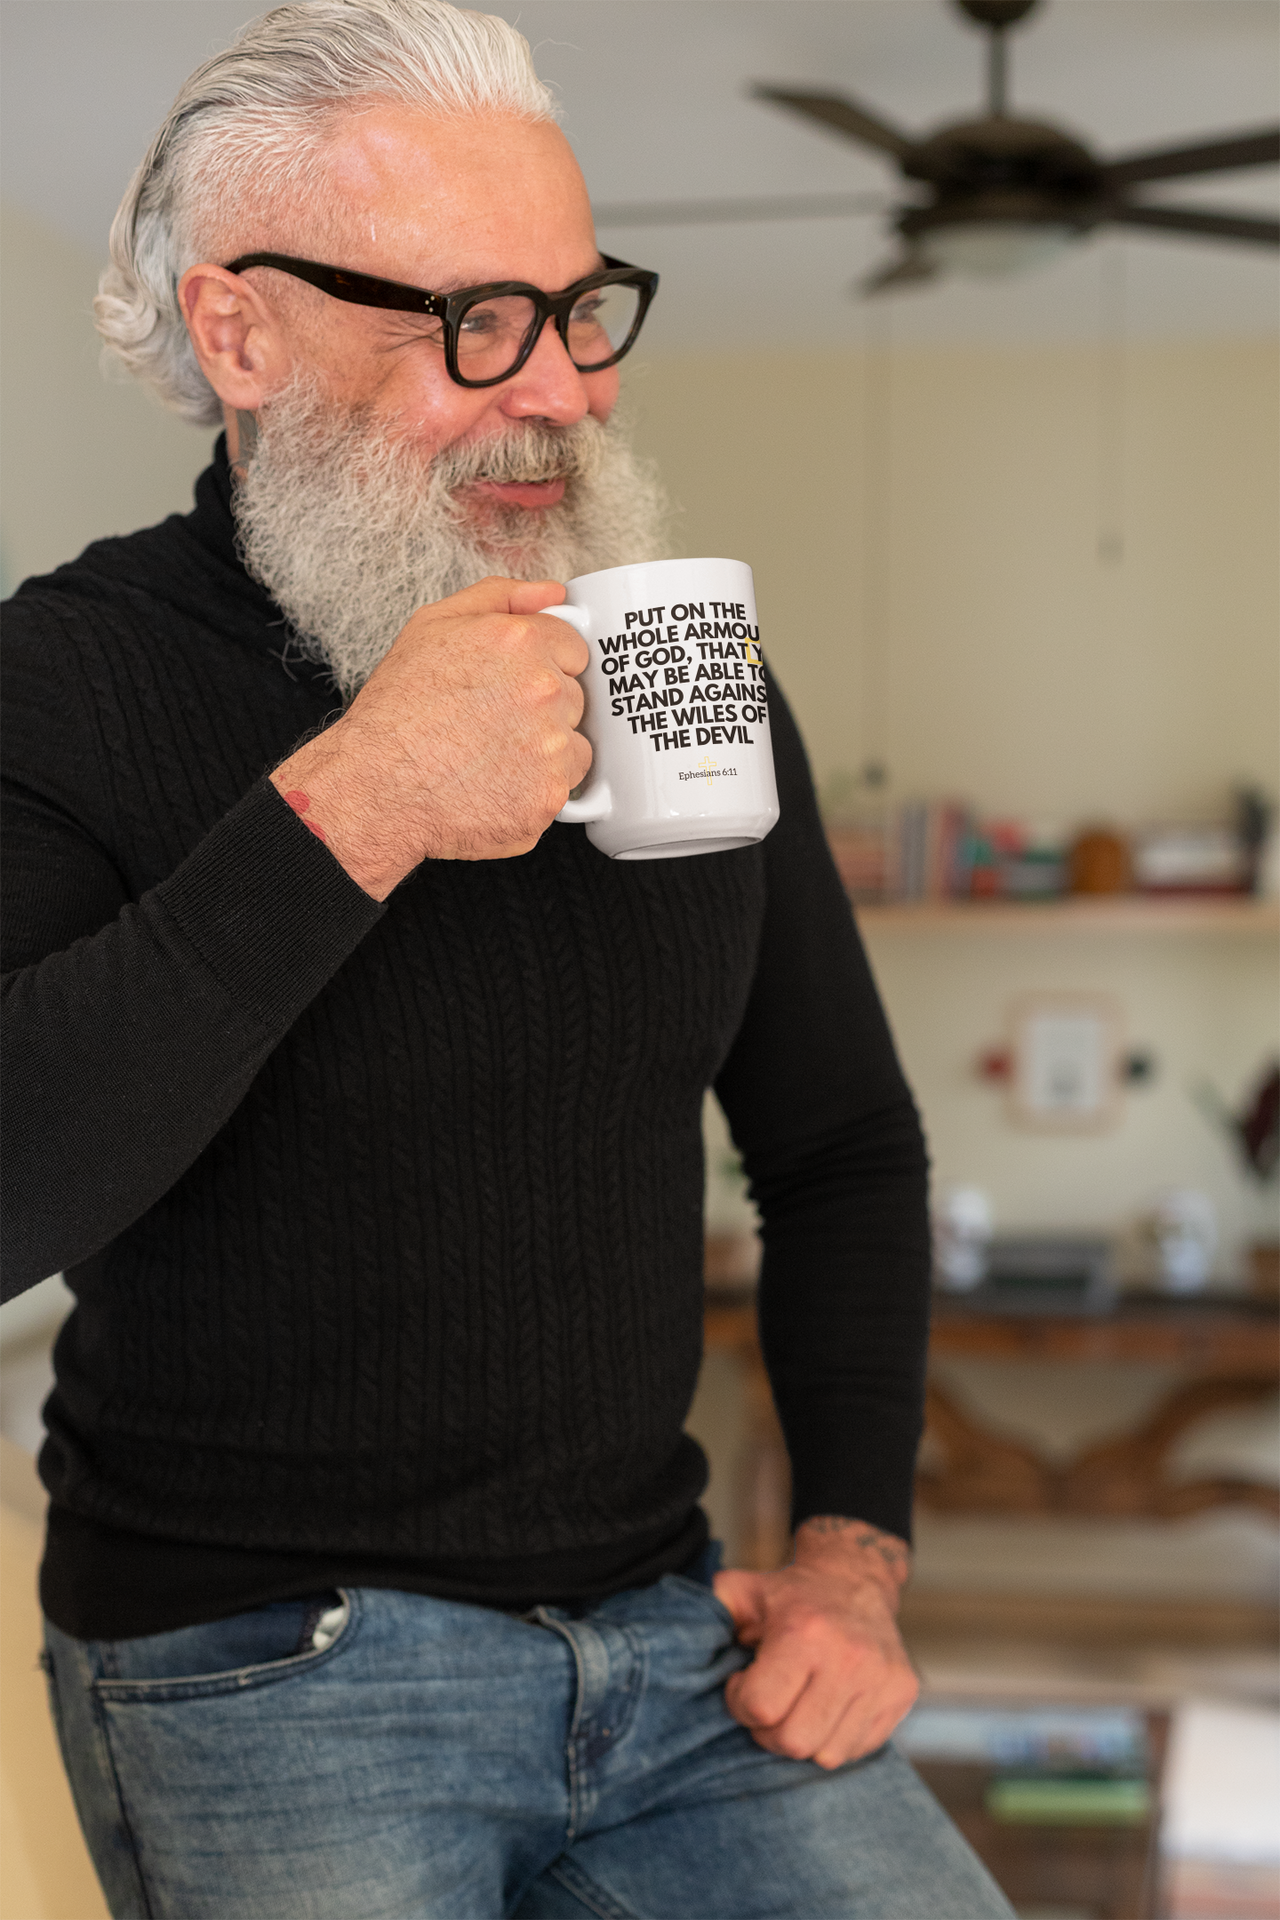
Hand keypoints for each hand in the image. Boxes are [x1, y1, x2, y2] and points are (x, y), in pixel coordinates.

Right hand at [269, 577, 591, 897]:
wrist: (374, 787)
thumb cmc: (395, 711)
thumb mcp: (432, 626)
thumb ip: (501, 597)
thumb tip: (552, 594)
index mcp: (521, 642)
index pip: (573, 650)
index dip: (540, 668)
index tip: (510, 687)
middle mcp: (542, 690)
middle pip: (573, 697)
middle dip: (541, 710)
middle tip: (490, 724)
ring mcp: (550, 746)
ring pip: (572, 744)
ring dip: (542, 751)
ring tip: (489, 757)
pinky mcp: (548, 795)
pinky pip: (563, 788)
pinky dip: (535, 790)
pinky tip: (495, 785)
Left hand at [713, 1516, 918, 1770]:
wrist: (855, 1579)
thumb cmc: (791, 1595)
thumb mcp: (743, 1591)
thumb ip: (709, 1610)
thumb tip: (677, 1638)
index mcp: (805, 1632)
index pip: (759, 1708)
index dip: (740, 1703)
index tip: (742, 1683)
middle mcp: (849, 1658)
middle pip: (793, 1742)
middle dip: (769, 1731)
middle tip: (767, 1706)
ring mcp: (880, 1679)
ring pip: (828, 1754)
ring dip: (803, 1738)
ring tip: (796, 1706)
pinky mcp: (901, 1694)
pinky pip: (858, 1748)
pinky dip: (835, 1738)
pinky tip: (824, 1708)